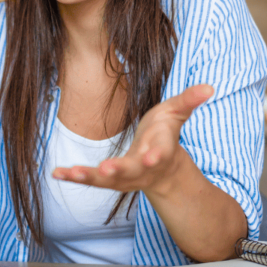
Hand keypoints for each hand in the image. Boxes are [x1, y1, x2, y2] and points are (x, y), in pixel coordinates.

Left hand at [52, 84, 213, 196]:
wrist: (160, 168)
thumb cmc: (165, 135)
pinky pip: (90, 180)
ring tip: (71, 172)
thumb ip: (189, 100)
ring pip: (107, 180)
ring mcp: (125, 177)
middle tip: (107, 170)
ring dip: (89, 177)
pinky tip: (56, 173)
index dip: (156, 154)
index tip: (151, 156)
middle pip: (132, 171)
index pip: (161, 153)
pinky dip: (74, 177)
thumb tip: (209, 86)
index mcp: (160, 150)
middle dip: (120, 170)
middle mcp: (142, 167)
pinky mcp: (108, 178)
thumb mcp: (177, 113)